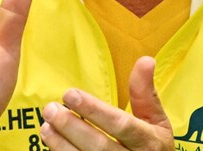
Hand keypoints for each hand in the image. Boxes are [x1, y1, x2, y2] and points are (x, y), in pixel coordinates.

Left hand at [39, 57, 173, 149]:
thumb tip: (145, 60)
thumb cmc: (152, 148)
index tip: (70, 94)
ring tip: (46, 126)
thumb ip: (146, 94)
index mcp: (149, 142)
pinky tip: (51, 143)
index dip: (95, 111)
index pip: (121, 125)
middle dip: (72, 127)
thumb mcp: (157, 123)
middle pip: (100, 147)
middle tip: (51, 109)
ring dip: (62, 145)